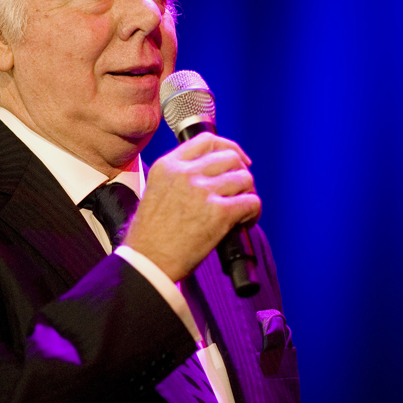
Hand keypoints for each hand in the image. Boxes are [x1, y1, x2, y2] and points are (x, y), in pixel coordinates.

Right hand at [123, 133, 260, 281]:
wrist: (148, 261)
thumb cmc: (151, 235)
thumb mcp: (155, 191)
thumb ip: (178, 176)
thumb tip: (210, 173)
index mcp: (168, 165)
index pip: (208, 141)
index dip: (229, 148)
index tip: (238, 160)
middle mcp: (186, 173)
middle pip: (230, 158)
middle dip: (240, 173)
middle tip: (239, 191)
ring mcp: (203, 191)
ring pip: (244, 178)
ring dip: (247, 193)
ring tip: (241, 209)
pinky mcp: (219, 213)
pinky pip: (251, 201)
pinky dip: (254, 212)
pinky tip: (244, 222)